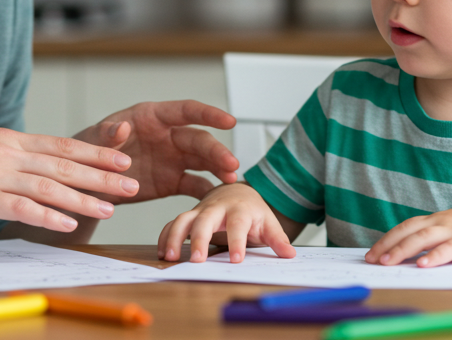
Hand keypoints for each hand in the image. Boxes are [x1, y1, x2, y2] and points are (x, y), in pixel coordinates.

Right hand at [0, 129, 139, 232]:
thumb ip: (7, 155)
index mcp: (8, 138)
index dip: (95, 152)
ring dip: (83, 198)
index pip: (61, 144)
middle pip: (64, 164)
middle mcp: (6, 152)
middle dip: (102, 175)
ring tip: (110, 208)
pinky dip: (48, 215)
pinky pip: (21, 207)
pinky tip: (69, 222)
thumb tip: (32, 165)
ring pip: (49, 186)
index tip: (123, 158)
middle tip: (132, 184)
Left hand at [73, 100, 238, 204]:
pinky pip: (195, 184)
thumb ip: (106, 134)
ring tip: (232, 180)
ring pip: (202, 161)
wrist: (85, 180)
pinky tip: (219, 200)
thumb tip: (122, 127)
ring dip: (219, 169)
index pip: (185, 111)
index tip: (229, 121)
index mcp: (151, 117)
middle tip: (232, 164)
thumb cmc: (88, 150)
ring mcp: (172, 159)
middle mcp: (167, 135)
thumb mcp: (92, 140)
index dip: (208, 114)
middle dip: (216, 150)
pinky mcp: (172, 181)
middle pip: (198, 139)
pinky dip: (208, 191)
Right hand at [157, 183, 296, 262]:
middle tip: (196, 260)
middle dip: (199, 239)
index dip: (237, 242)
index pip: (238, 225)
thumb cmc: (252, 211)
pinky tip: (162, 253)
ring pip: (183, 219)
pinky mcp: (189, 216)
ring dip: (174, 237)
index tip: (236, 260)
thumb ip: (277, 239)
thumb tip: (289, 254)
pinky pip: (172, 224)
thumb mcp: (268, 223)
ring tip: (169, 257)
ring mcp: (200, 211)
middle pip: (205, 220)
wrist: (237, 192)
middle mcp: (216, 207)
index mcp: (239, 209)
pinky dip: (164, 236)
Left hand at [365, 203, 451, 267]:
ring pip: (423, 239)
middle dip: (388, 245)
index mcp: (437, 220)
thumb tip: (415, 255)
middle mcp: (442, 222)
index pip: (405, 227)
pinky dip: (435, 257)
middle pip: (408, 232)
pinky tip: (423, 265)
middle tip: (371, 259)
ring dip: (403, 250)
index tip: (371, 252)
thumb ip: (438, 238)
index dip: (387, 239)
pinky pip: (449, 249)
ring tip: (388, 262)